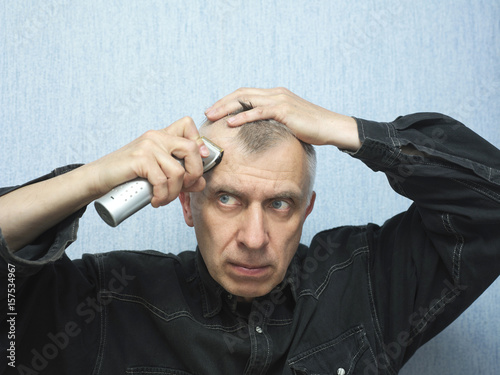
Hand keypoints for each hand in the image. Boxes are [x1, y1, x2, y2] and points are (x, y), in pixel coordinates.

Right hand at [87, 117, 209, 206]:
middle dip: (194, 173)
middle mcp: (156, 136)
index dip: (199, 142)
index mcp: (162, 136)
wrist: (99, 178)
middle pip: (192, 148)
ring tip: (163, 199)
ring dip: (174, 193)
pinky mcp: (140, 158)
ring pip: (178, 171)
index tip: (195, 163)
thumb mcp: (158, 173)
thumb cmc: (129, 176)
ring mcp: (148, 146)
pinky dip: (162, 196)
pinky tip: (155, 201)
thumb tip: (201, 183)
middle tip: (183, 188)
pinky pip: (162, 181)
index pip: (188, 124)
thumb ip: (180, 176)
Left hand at [205, 87, 360, 150]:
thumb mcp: (289, 122)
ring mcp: (280, 100)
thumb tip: (261, 132)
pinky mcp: (284, 110)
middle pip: (242, 93)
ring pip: (246, 100)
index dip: (228, 101)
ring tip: (213, 116)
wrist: (331, 127)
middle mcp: (275, 93)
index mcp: (275, 95)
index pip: (246, 93)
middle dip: (222, 102)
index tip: (215, 110)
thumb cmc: (311, 128)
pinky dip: (243, 117)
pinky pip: (259, 112)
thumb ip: (274, 122)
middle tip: (207, 112)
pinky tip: (230, 122)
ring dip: (227, 108)